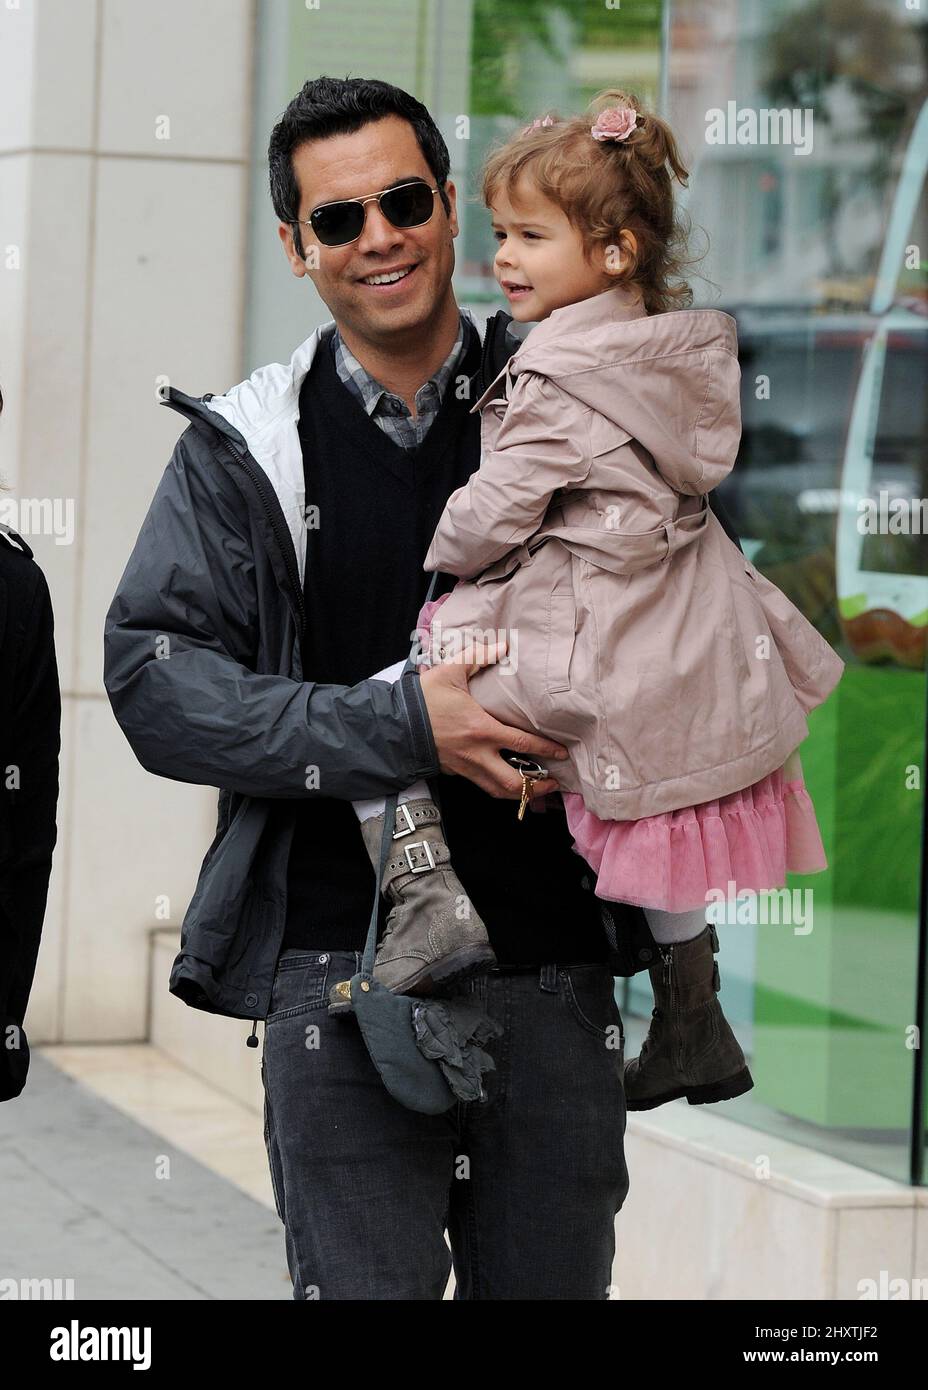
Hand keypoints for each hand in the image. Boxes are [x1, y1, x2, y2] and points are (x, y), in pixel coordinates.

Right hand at [418, 637, 569, 799]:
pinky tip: (508, 785)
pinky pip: (482, 786)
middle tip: (553, 784)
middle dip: (536, 787)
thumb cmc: (424, 699)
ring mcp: (466, 767)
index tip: (562, 753)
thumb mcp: (450, 671)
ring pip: (497, 791)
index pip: (523, 744)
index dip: (546, 750)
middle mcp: (477, 754)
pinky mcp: (456, 772)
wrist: (396, 725)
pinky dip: (498, 789)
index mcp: (482, 730)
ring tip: (534, 791)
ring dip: (519, 794)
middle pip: (513, 782)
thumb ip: (478, 657)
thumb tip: (502, 646)